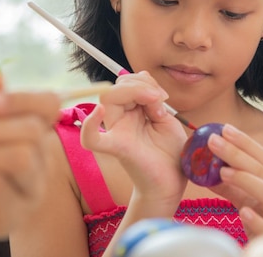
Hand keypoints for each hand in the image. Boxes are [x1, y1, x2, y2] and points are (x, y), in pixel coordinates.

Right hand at [80, 71, 187, 208]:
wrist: (173, 182)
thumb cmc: (169, 153)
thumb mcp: (166, 119)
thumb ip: (154, 101)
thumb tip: (147, 88)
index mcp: (131, 112)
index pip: (125, 85)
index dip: (143, 81)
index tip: (162, 95)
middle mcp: (120, 120)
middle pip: (115, 88)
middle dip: (140, 84)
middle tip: (160, 97)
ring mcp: (116, 133)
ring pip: (107, 99)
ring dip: (134, 90)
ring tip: (156, 103)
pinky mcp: (118, 148)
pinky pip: (93, 140)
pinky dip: (89, 126)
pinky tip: (99, 112)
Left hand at [207, 124, 262, 237]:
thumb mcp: (247, 202)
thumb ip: (231, 186)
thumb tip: (206, 166)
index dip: (245, 142)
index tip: (223, 129)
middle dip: (238, 153)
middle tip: (213, 142)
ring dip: (246, 180)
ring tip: (222, 171)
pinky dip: (257, 219)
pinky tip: (242, 212)